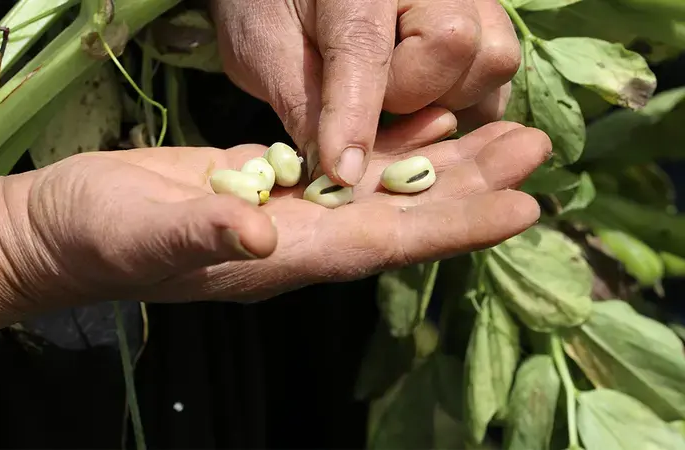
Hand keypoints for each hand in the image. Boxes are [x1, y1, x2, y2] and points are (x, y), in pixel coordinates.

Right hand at [0, 109, 546, 348]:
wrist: (63, 229)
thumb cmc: (96, 236)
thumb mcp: (140, 231)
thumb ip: (201, 232)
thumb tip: (260, 231)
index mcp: (281, 257)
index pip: (383, 242)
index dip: (452, 228)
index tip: (520, 208)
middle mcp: (299, 238)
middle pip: (401, 214)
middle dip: (470, 187)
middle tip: (536, 150)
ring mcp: (286, 211)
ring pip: (382, 187)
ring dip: (444, 165)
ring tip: (501, 134)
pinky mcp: (266, 182)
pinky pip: (345, 166)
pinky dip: (388, 145)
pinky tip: (421, 126)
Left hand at [211, 0, 520, 185]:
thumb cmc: (270, 0)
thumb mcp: (264, 46)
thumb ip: (301, 103)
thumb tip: (336, 172)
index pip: (365, 50)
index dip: (354, 119)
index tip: (343, 172)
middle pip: (457, 47)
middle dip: (413, 95)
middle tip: (372, 100)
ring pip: (491, 60)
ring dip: (446, 98)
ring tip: (398, 95)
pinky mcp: (483, 11)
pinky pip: (496, 66)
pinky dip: (465, 94)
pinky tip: (425, 96)